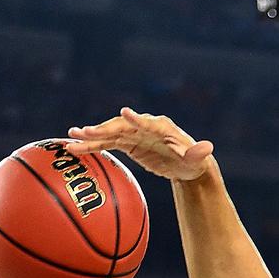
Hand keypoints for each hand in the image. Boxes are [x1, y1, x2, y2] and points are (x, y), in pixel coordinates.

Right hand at [66, 107, 214, 181]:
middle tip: (84, 132)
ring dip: (91, 136)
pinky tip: (74, 148)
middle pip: (121, 126)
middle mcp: (144, 126)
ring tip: (71, 138)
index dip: (136, 118)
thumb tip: (208, 148)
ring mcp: (134, 134)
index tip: (124, 113)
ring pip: (109, 134)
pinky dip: (92, 145)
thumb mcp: (197, 159)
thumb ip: (198, 153)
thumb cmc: (193, 161)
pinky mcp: (127, 143)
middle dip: (103, 129)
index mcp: (162, 127)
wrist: (186, 165)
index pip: (147, 122)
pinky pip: (107, 143)